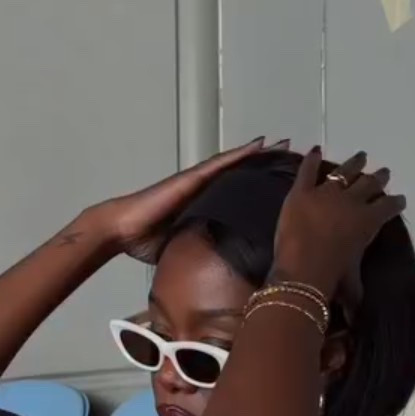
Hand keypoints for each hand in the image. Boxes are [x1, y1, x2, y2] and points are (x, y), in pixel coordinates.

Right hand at [90, 138, 278, 263]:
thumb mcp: (182, 247)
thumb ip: (199, 249)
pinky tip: (261, 144)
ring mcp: (198, 179)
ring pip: (236, 163)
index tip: (280, 182)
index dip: (257, 184)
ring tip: (285, 144)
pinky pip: (222, 163)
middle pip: (241, 173)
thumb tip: (215, 272)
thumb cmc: (145, 240)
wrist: (122, 230)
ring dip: (260, 153)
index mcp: (202, 205)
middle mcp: (203, 188)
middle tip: (292, 156)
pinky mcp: (192, 177)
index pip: (236, 192)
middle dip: (265, 165)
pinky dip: (242, 153)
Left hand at [272, 148, 406, 297]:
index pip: (389, 208)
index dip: (395, 203)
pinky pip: (308, 171)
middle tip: (384, 172)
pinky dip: (311, 160)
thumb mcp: (351, 287)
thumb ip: (356, 298)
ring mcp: (326, 194)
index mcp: (368, 222)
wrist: (303, 269)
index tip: (400, 199)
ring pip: (344, 172)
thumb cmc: (332, 280)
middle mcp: (352, 202)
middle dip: (378, 178)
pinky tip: (315, 151)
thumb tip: (357, 321)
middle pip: (370, 184)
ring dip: (354, 164)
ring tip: (361, 157)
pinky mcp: (301, 192)